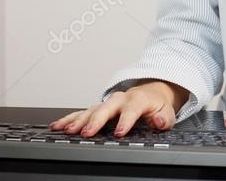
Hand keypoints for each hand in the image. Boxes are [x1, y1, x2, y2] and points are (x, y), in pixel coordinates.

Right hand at [49, 80, 188, 137]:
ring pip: (90, 110)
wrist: (151, 93)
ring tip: (66, 130)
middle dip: (96, 121)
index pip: (131, 110)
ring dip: (78, 120)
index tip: (119, 132)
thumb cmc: (157, 105)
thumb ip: (164, 119)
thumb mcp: (166, 113)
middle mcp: (120, 99)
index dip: (125, 121)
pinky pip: (82, 112)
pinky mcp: (99, 108)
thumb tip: (157, 120)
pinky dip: (70, 119)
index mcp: (137, 100)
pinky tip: (58, 126)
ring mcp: (107, 103)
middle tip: (87, 133)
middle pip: (105, 109)